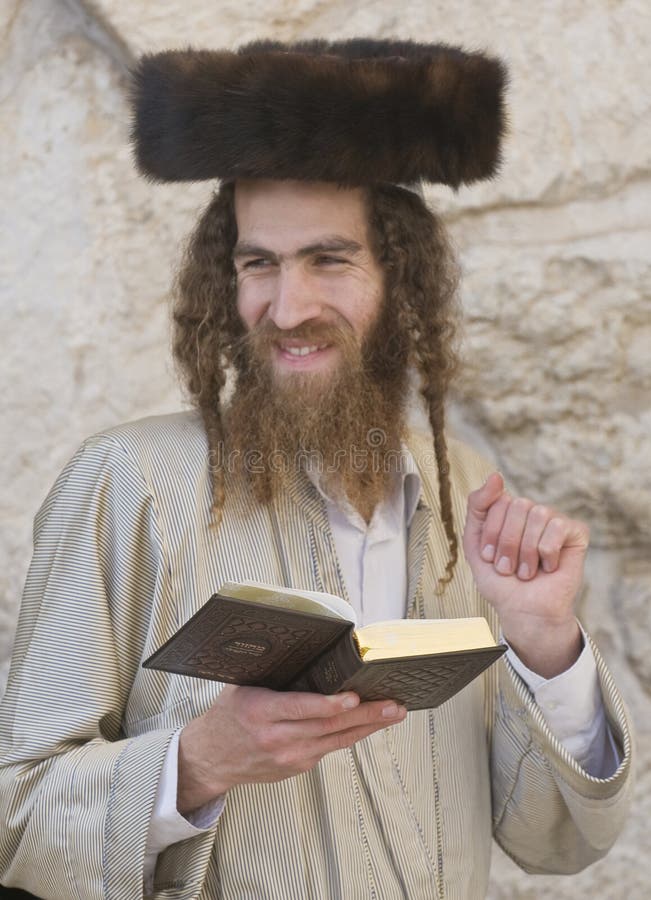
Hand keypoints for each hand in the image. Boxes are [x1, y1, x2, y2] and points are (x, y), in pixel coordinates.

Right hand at [177, 686, 405, 813]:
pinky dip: (351, 734)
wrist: (211, 759)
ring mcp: (289, 757)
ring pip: (336, 740)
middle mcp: (276, 738)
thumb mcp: (243, 686)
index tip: (353, 696)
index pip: (300, 709)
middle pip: (328, 726)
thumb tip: (313, 652)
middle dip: (365, 714)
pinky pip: (330, 747)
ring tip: (394, 712)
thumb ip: (275, 677)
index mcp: (260, 712)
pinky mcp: (298, 767)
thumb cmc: (230, 713)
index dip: (329, 704)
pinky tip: (370, 722)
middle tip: (393, 704)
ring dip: (368, 726)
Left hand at [463, 473, 588, 677]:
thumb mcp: (475, 543)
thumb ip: (478, 506)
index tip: (490, 557)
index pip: (497, 501)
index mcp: (508, 511)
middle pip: (517, 504)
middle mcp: (532, 511)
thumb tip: (496, 476)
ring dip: (527, 552)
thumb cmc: (500, 581)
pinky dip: (547, 553)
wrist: (523, 611)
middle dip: (508, 543)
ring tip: (526, 571)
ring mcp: (554, 520)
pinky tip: (548, 566)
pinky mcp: (576, 533)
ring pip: (538, 514)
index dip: (490, 533)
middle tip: (509, 567)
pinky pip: (558, 527)